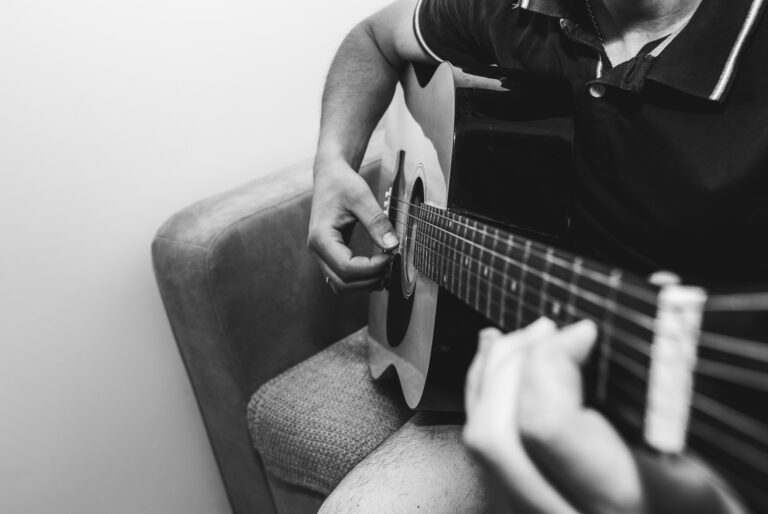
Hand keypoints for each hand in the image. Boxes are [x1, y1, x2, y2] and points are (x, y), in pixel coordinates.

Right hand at [307, 160, 398, 292]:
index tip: (390, 255)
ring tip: (385, 269)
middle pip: (343, 282)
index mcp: (321, 237)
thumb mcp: (362, 197)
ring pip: (340, 285)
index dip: (372, 267)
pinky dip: (359, 279)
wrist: (330, 175)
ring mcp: (321, 254)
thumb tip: (393, 245)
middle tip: (390, 264)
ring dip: (364, 283)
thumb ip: (377, 222)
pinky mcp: (329, 254)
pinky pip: (341, 277)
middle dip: (369, 279)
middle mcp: (317, 250)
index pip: (347, 267)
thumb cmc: (342, 183)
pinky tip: (376, 269)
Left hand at [463, 319, 747, 513]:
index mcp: (632, 496)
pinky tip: (501, 369)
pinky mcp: (527, 512)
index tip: (585, 331)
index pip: (548, 422)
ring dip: (492, 377)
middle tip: (549, 330)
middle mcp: (576, 513)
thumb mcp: (722, 451)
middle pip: (497, 433)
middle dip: (513, 363)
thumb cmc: (711, 506)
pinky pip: (487, 456)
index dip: (552, 360)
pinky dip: (486, 400)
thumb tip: (656, 288)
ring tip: (525, 340)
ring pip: (483, 446)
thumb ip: (682, 377)